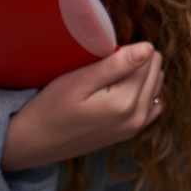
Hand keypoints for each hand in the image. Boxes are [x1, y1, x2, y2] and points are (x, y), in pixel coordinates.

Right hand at [1, 42, 163, 170]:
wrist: (33, 142)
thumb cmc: (51, 108)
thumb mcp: (79, 82)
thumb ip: (116, 65)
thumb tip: (148, 48)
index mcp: (126, 103)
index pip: (147, 58)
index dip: (126, 51)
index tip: (103, 58)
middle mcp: (138, 117)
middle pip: (155, 71)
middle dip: (135, 62)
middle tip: (104, 68)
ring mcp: (136, 127)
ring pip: (156, 84)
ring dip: (139, 75)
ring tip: (109, 78)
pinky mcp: (131, 132)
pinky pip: (153, 102)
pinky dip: (143, 91)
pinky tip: (122, 89)